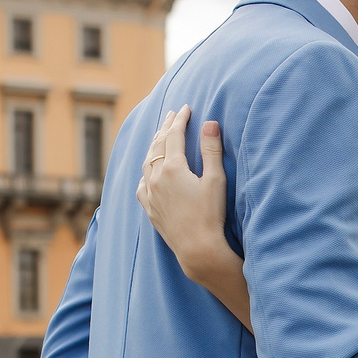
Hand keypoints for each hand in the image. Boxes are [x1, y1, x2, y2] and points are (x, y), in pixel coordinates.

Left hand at [137, 107, 230, 277]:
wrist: (197, 249)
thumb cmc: (211, 215)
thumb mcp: (216, 180)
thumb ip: (211, 150)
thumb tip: (210, 122)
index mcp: (172, 168)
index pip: (174, 135)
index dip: (180, 119)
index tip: (186, 108)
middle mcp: (156, 178)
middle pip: (158, 146)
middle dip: (165, 128)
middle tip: (171, 115)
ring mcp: (150, 195)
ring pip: (146, 163)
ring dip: (153, 147)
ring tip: (159, 138)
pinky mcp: (150, 210)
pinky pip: (141, 186)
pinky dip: (145, 173)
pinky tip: (148, 174)